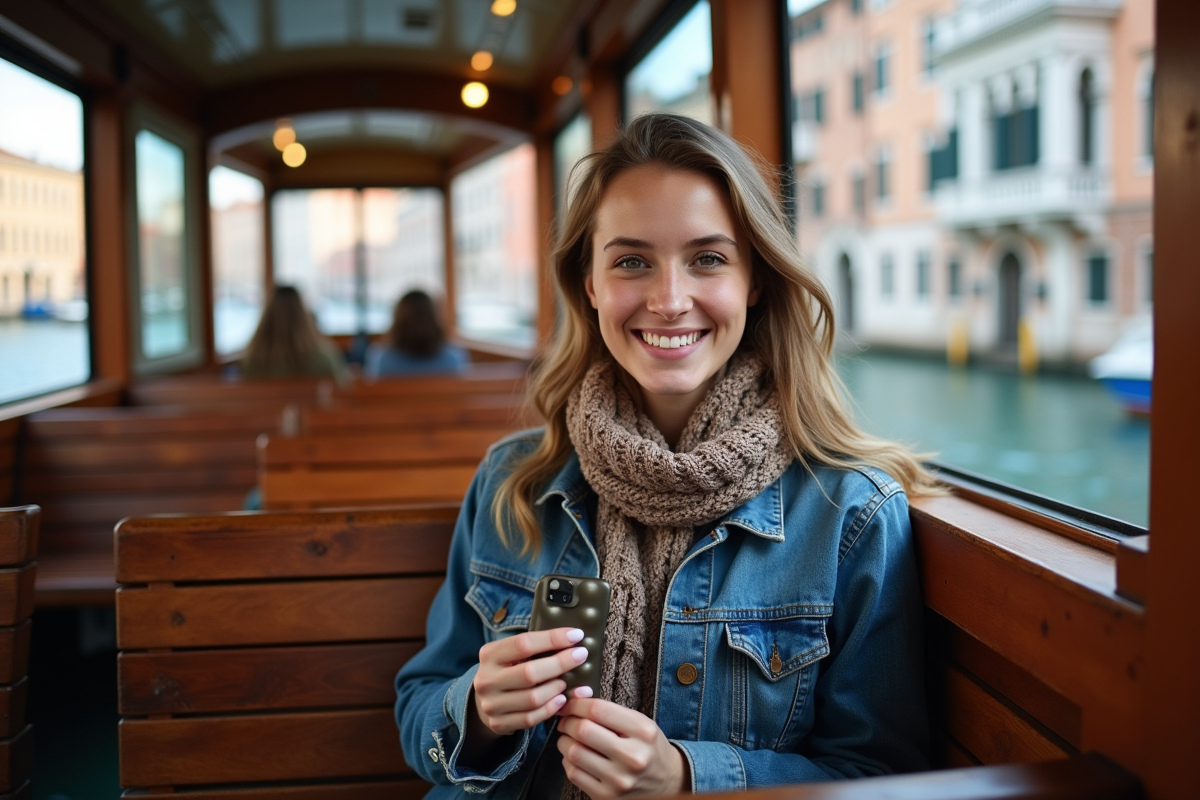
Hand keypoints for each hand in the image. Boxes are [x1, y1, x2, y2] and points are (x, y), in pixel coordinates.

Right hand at [470, 627, 588, 738]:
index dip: (552, 639)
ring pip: (533, 698)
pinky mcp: (499, 723)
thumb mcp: (511, 654)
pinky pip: (531, 718)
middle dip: (560, 663)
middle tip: (580, 656)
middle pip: (530, 672)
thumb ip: (534, 648)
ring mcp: (491, 704)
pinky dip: (550, 709)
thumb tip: (572, 638)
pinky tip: (560, 700)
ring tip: (566, 682)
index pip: (523, 643)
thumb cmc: (507, 671)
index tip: (576, 636)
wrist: (484, 701)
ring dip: (556, 689)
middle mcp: (487, 679)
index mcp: (489, 655)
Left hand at [557, 696, 690, 796]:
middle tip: (566, 720)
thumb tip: (574, 698)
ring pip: (574, 753)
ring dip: (564, 741)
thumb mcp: (639, 722)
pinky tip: (575, 756)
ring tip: (569, 737)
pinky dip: (568, 761)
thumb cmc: (648, 746)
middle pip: (583, 731)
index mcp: (643, 732)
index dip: (576, 704)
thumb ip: (608, 709)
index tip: (569, 704)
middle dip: (567, 722)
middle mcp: (633, 757)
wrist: (666, 781)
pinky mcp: (607, 796)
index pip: (598, 710)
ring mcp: (619, 780)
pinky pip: (574, 774)